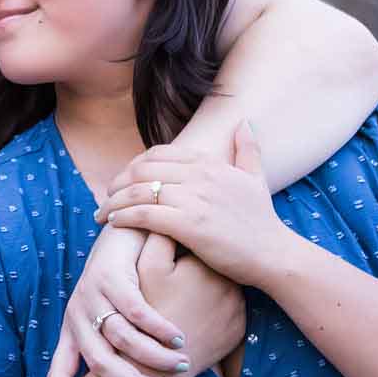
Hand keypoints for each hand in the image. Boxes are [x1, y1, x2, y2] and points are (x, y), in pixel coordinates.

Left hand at [49, 222, 189, 376]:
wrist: (124, 230)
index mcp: (73, 331)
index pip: (57, 372)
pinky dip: (159, 328)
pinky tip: (178, 336)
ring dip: (152, 356)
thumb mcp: (113, 317)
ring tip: (178, 363)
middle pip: (98, 362)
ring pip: (121, 338)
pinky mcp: (111, 275)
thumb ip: (119, 349)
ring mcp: (92, 294)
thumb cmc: (125, 281)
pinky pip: (136, 311)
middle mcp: (77, 315)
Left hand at [95, 121, 293, 286]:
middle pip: (142, 169)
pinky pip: (144, 215)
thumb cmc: (262, 221)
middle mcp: (199, 176)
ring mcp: (194, 199)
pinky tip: (114, 223)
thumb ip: (248, 150)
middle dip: (118, 183)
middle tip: (106, 198)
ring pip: (138, 191)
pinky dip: (124, 217)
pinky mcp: (189, 225)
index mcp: (209, 163)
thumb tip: (244, 123)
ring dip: (114, 201)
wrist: (273, 253)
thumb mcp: (256, 178)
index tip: (123, 182)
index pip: (158, 154)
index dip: (134, 166)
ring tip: (103, 213)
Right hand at [137, 234, 243, 376]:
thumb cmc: (148, 310)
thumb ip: (159, 230)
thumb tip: (168, 205)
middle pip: (218, 258)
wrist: (156, 364)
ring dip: (211, 282)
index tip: (173, 250)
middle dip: (201, 257)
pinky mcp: (239, 328)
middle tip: (179, 277)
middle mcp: (231, 282)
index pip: (204, 235)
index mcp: (208, 261)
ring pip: (227, 282)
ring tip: (187, 295)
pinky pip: (231, 308)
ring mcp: (239, 307)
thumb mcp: (147, 267)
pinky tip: (198, 312)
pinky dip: (217, 306)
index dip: (185, 237)